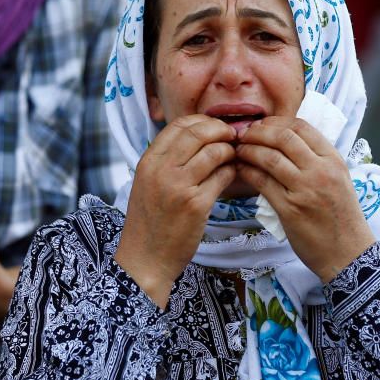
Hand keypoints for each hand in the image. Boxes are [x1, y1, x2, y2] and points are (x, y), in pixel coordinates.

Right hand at [114, 115, 237, 308]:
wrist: (146, 257)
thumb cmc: (149, 220)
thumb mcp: (147, 181)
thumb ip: (167, 159)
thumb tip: (198, 135)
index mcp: (148, 161)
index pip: (179, 125)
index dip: (203, 121)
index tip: (215, 128)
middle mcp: (162, 170)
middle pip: (199, 133)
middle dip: (221, 131)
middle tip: (232, 138)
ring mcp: (179, 187)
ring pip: (215, 152)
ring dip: (230, 151)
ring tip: (233, 158)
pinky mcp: (197, 205)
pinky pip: (223, 176)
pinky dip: (232, 172)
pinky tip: (231, 176)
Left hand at [235, 116, 375, 282]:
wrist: (348, 253)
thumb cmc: (340, 216)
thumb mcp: (337, 179)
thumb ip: (315, 158)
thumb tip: (283, 139)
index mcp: (333, 160)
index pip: (301, 127)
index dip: (275, 122)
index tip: (261, 125)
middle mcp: (321, 171)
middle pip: (282, 137)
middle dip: (257, 132)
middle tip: (243, 134)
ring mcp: (305, 189)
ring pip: (269, 157)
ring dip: (248, 150)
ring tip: (238, 150)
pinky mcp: (290, 209)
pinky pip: (262, 182)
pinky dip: (247, 171)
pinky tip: (240, 169)